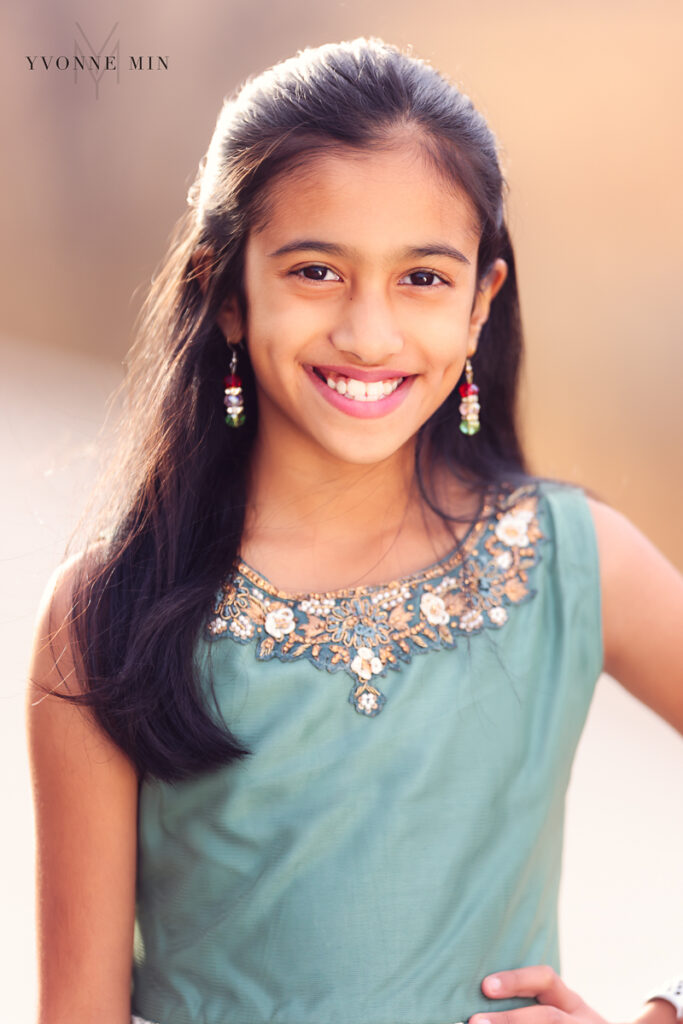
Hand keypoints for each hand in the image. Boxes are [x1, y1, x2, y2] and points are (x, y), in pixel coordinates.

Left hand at [470, 966, 678, 1023]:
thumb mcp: (563, 1011)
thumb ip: (532, 1001)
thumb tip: (483, 989)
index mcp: (573, 1005)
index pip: (546, 979)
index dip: (516, 980)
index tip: (485, 987)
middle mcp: (581, 1021)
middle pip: (547, 1017)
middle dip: (510, 1021)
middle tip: (474, 1022)